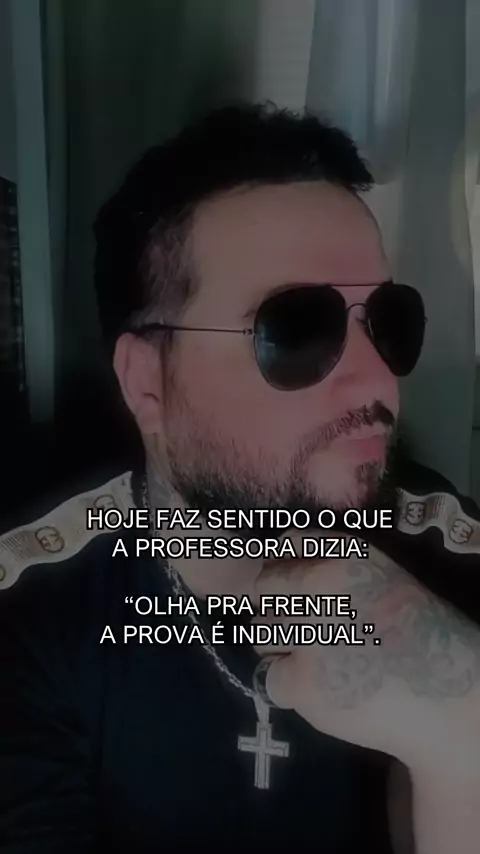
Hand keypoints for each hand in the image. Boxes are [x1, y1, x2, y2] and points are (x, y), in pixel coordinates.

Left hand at [252, 545, 479, 777]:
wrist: (450, 697)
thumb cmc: (416, 637)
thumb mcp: (381, 576)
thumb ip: (332, 565)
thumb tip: (278, 565)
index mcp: (347, 555)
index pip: (287, 545)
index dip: (286, 569)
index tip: (298, 590)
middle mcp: (323, 583)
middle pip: (265, 588)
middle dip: (280, 610)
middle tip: (311, 633)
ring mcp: (309, 631)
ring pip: (261, 632)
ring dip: (282, 648)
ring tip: (322, 662)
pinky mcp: (302, 680)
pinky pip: (268, 678)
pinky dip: (289, 688)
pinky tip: (323, 689)